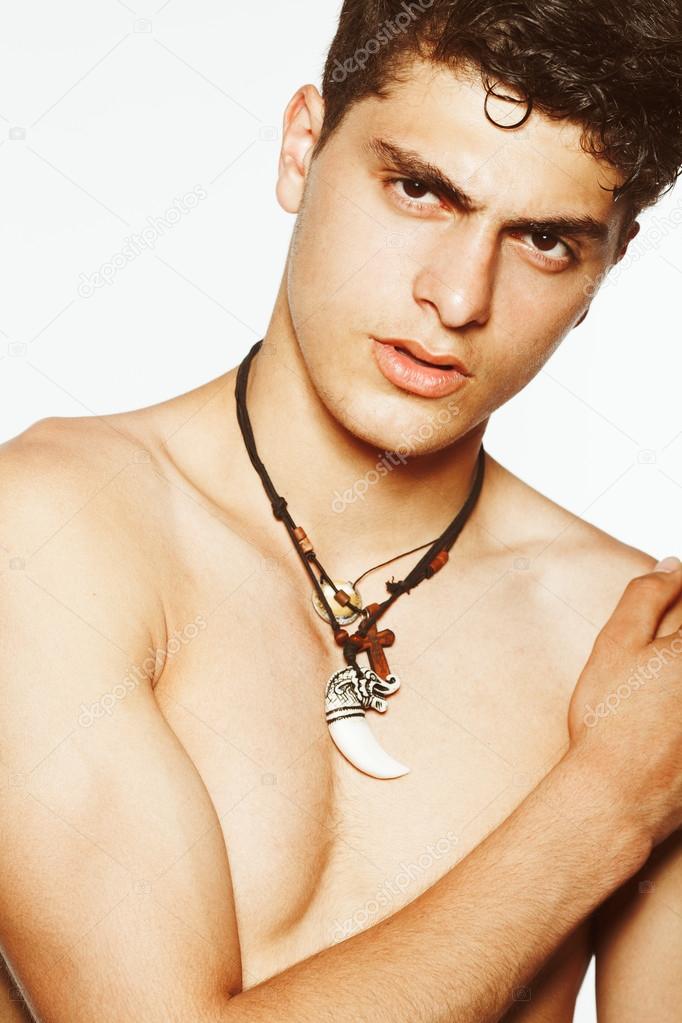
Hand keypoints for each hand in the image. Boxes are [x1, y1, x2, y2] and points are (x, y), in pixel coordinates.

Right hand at [566, 557, 681, 846]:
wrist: (619, 795)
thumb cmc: (610, 722)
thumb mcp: (615, 645)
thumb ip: (647, 596)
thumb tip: (672, 565)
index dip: (678, 598)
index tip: (667, 621)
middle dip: (675, 649)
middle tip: (654, 673)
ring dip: (675, 682)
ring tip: (659, 698)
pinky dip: (679, 711)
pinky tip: (668, 721)